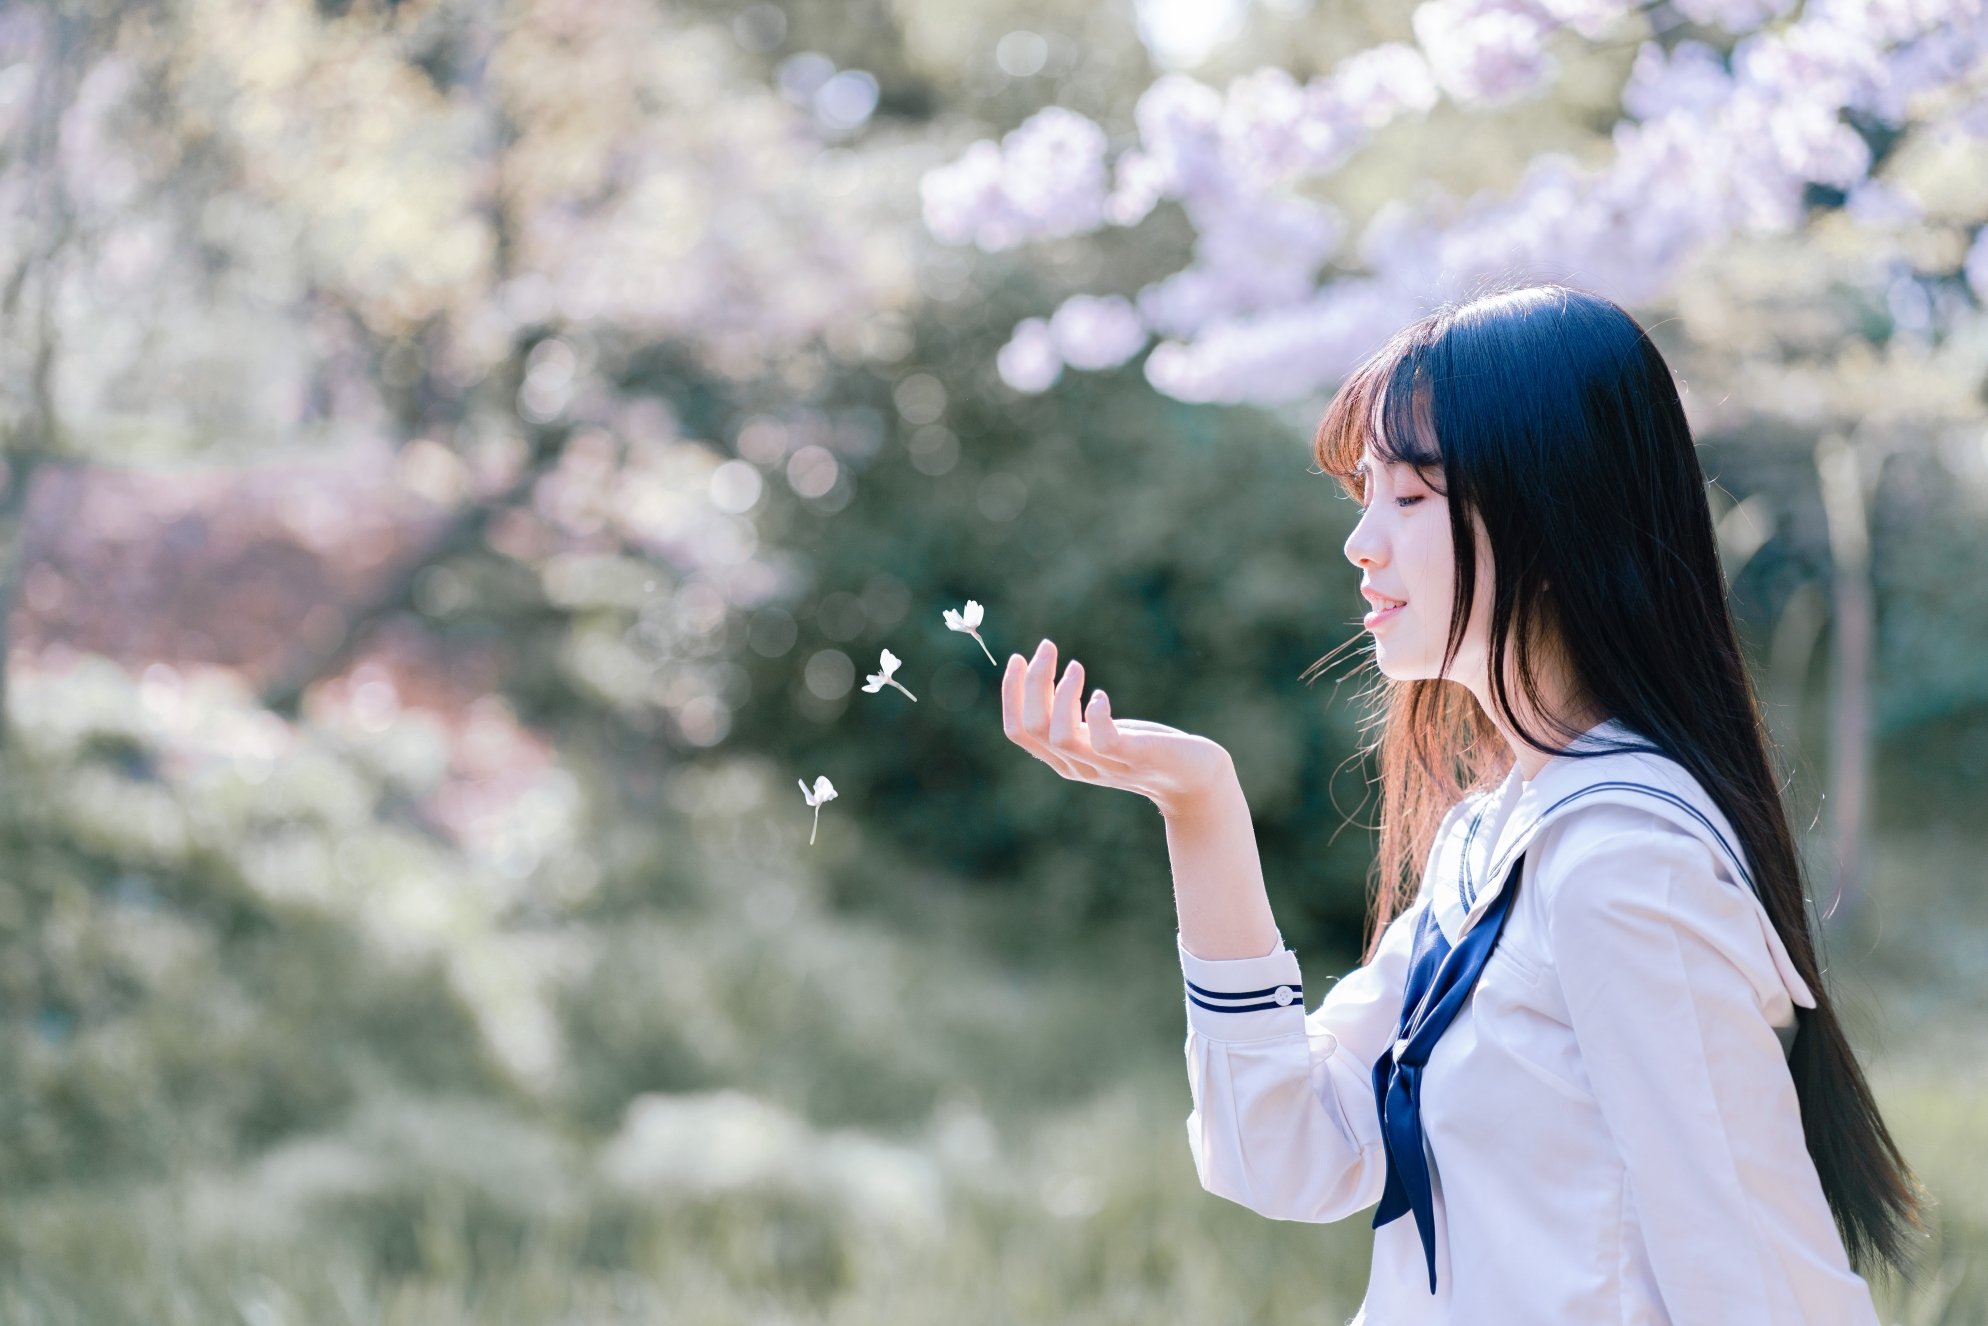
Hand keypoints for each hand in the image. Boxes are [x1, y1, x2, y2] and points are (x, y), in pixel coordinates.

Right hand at [1001, 638, 1237, 818]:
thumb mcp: (1099, 733)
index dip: (1011, 693)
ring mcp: (1106, 765)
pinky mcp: (1136, 758)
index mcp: (1064, 759)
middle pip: (1032, 728)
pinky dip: (1095, 714)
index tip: (1018, 658)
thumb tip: (1044, 677)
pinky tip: (1101, 696)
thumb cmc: (1147, 748)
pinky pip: (1103, 741)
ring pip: (1058, 735)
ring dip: (1061, 693)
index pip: (1018, 731)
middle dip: (1032, 682)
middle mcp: (1078, 766)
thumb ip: (1072, 719)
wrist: (1195, 779)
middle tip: (1047, 647)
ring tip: (1077, 666)